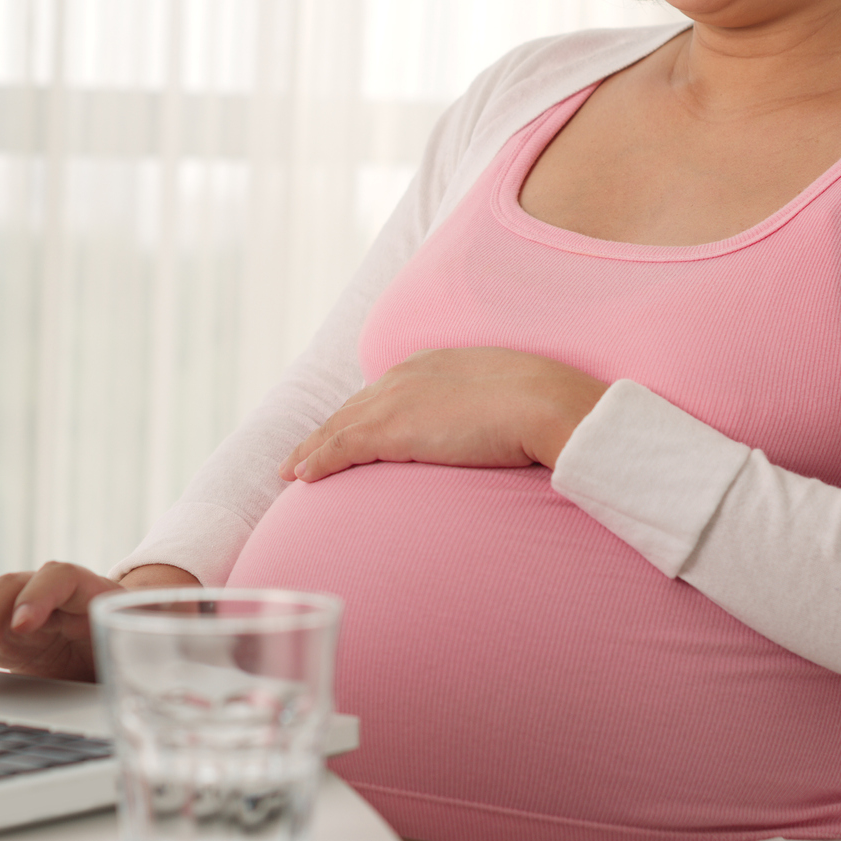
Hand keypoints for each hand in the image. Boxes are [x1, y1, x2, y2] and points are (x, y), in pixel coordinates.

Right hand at [0, 561, 198, 679]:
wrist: (126, 643)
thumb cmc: (147, 638)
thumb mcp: (159, 638)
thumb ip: (166, 634)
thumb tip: (193, 629)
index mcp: (90, 592)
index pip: (61, 576)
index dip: (40, 595)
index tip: (26, 626)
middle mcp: (48, 595)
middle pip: (9, 583)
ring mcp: (16, 611)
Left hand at [280, 347, 607, 483]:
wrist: (547, 406)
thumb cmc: (545, 408)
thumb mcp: (510, 400)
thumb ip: (491, 410)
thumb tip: (494, 431)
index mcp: (436, 363)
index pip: (387, 391)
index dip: (362, 412)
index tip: (348, 428)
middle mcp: (408, 375)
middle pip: (355, 406)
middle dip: (328, 428)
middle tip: (304, 451)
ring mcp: (397, 400)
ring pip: (340, 426)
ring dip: (312, 448)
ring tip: (293, 469)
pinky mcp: (391, 429)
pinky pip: (341, 446)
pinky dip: (318, 460)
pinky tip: (302, 476)